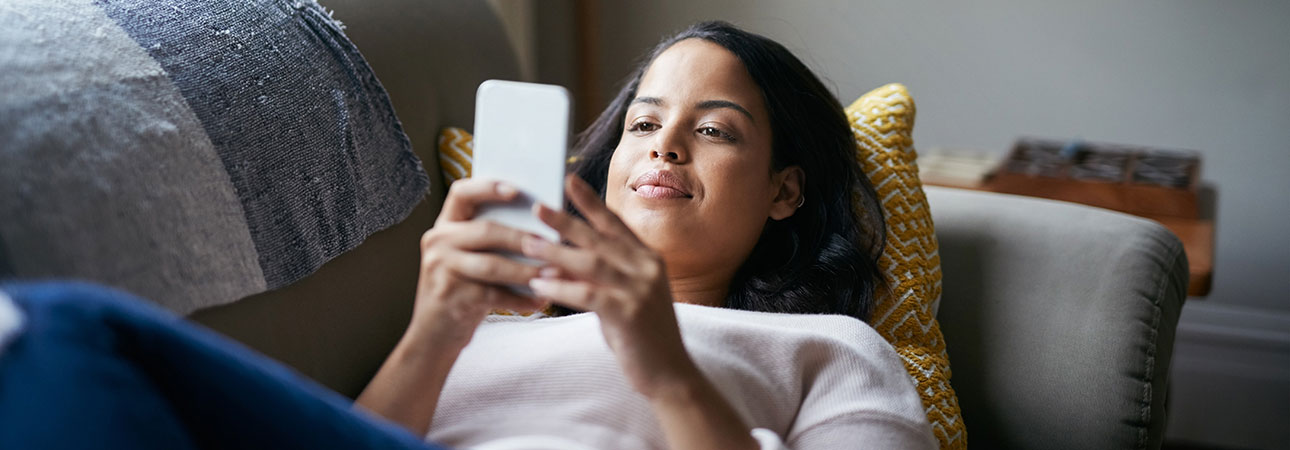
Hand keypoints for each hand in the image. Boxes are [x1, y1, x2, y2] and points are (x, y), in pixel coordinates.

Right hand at [411, 178, 545, 346]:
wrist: (434, 333)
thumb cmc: (464, 289)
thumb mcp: (469, 258)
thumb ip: (492, 240)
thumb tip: (543, 227)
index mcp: (445, 225)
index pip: (462, 193)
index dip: (488, 187)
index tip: (517, 190)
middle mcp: (438, 242)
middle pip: (485, 230)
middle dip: (523, 238)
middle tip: (552, 243)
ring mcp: (440, 269)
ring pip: (492, 265)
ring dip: (527, 271)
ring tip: (555, 274)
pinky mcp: (450, 296)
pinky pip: (493, 294)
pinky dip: (520, 298)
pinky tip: (540, 300)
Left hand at [520, 175, 698, 396]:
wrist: (670, 374)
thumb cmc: (641, 336)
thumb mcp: (619, 299)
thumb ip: (595, 279)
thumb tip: (556, 261)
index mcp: (648, 259)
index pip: (615, 223)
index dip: (591, 202)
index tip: (568, 180)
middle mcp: (647, 268)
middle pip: (599, 237)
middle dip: (565, 221)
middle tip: (537, 207)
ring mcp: (640, 289)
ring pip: (591, 262)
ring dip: (555, 252)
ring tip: (527, 244)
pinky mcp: (630, 313)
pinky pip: (587, 294)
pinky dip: (560, 287)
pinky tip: (539, 284)